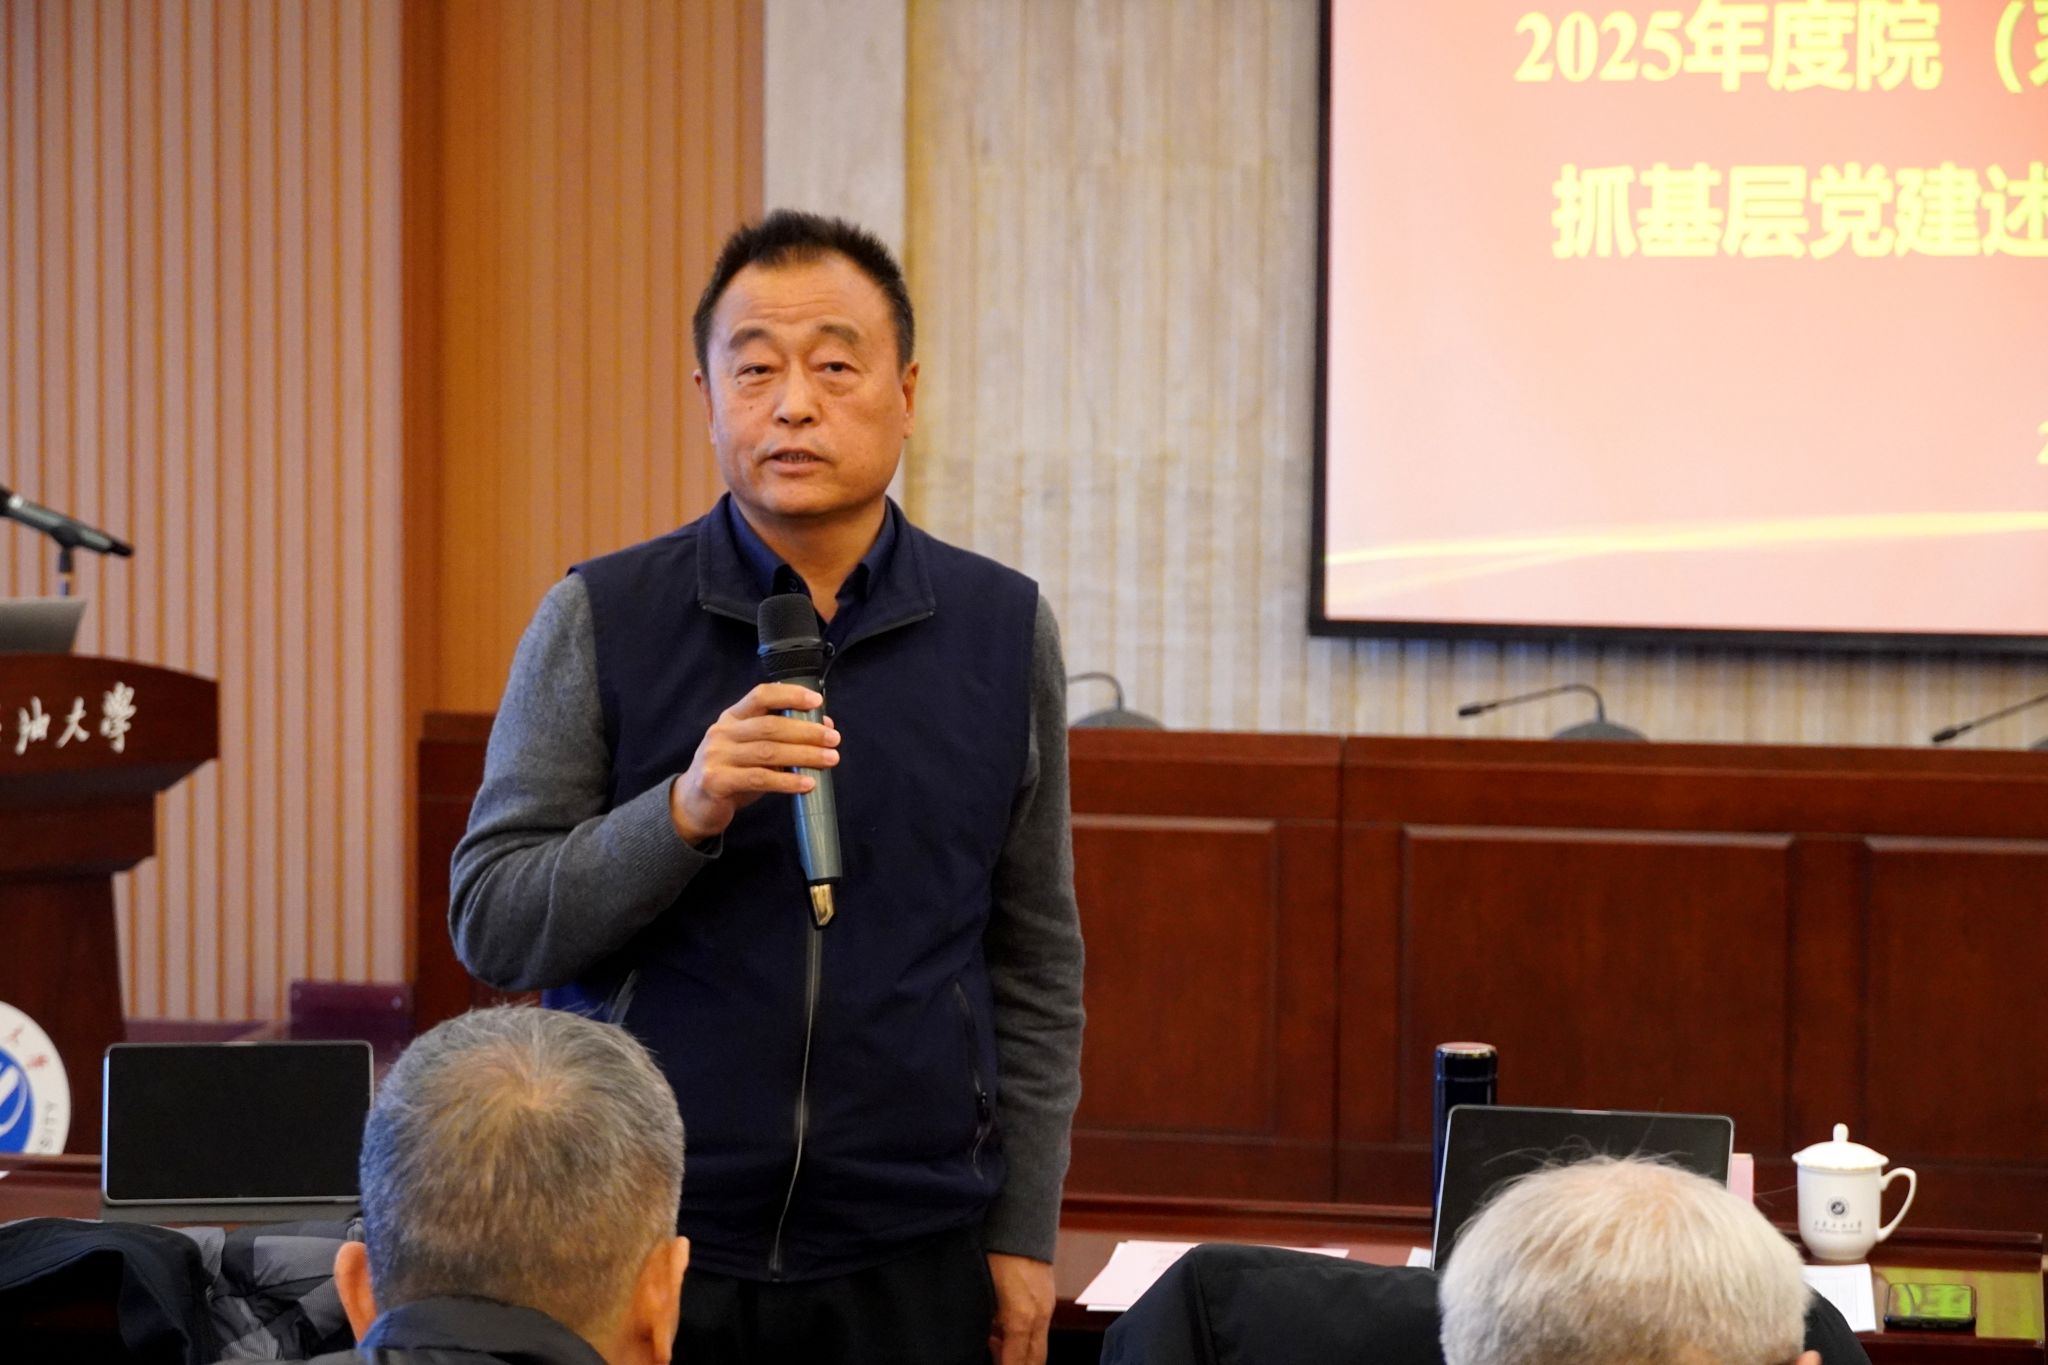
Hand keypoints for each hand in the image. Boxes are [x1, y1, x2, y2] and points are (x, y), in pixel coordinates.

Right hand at [668, 683, 839, 845]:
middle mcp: (722, 732)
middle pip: (770, 726)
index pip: (761, 696)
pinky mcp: (716, 781)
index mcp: (732, 717)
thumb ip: (780, 738)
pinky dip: (787, 781)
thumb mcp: (752, 750)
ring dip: (804, 755)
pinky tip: (807, 783)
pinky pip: (759, 778)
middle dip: (807, 732)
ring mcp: (716, 756)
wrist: (694, 805)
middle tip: (834, 739)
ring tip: (830, 759)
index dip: (790, 695)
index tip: (817, 702)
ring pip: (768, 752)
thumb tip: (824, 727)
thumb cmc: (731, 774)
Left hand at [986, 1253, 1053, 1364]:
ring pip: (1038, 1346)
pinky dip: (1023, 1339)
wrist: (1019, 1217)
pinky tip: (1000, 1332)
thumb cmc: (995, 1252)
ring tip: (997, 1353)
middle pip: (1036, 1361)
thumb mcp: (981, 1292)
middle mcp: (1040, 1315)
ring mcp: (1046, 1305)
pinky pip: (1039, 1328)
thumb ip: (985, 1324)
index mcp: (1021, 1318)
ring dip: (1021, 1356)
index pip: (1018, 1363)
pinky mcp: (1046, 1296)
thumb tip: (987, 1341)